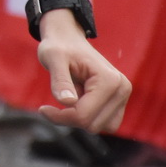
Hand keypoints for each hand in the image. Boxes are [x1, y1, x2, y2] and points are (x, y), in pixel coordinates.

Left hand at [36, 11, 130, 132]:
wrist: (68, 39)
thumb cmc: (59, 46)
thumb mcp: (53, 58)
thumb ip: (60, 80)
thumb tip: (68, 102)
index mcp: (110, 80)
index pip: (84, 116)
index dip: (60, 116)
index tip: (43, 109)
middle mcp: (122, 90)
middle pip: (91, 125)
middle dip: (69, 117)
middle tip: (56, 99)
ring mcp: (122, 97)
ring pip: (97, 127)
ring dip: (78, 117)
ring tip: (70, 95)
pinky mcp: (118, 103)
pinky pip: (101, 124)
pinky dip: (85, 117)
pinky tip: (77, 100)